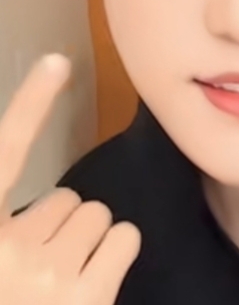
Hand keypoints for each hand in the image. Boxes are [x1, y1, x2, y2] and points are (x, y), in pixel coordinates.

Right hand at [0, 54, 140, 304]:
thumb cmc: (10, 297)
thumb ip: (11, 226)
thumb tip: (49, 206)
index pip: (5, 156)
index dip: (30, 105)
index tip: (58, 61)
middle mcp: (7, 252)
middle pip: (65, 198)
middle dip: (57, 225)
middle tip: (34, 268)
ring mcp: (48, 280)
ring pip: (97, 216)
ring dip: (84, 242)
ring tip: (57, 283)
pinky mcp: (89, 301)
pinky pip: (123, 238)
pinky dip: (113, 255)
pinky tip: (90, 286)